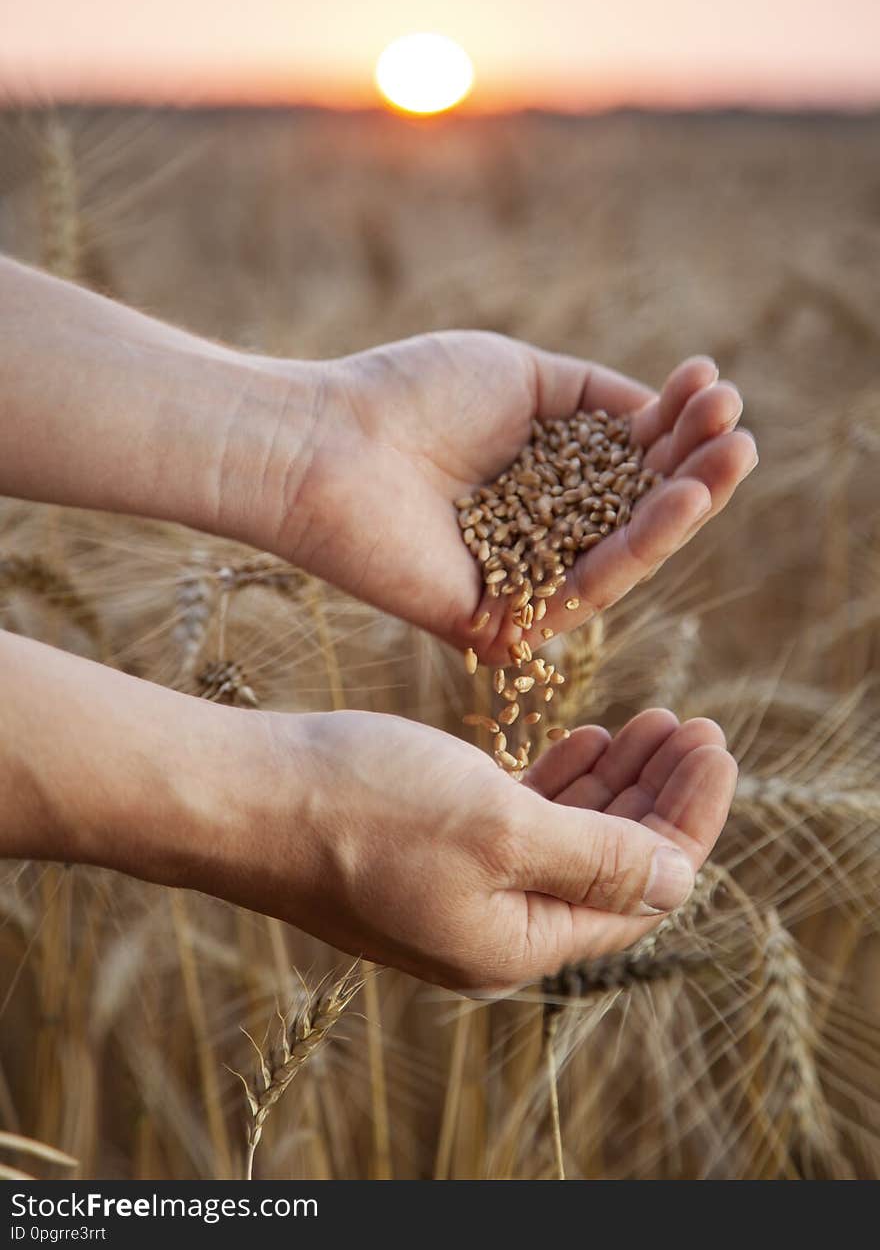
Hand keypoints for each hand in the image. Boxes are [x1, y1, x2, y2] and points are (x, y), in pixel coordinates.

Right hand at [201, 706, 735, 991]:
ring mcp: (456, 892)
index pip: (643, 890)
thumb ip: (598, 856)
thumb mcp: (501, 826)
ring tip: (651, 723)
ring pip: (566, 839)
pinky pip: (517, 825)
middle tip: (695, 726)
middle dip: (660, 796)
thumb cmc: (366, 806)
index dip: (689, 818)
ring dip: (614, 782)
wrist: (244, 796)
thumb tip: (680, 879)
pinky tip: (582, 738)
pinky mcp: (425, 852)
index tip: (717, 744)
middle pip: (610, 865)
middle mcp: (494, 931)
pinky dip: (558, 782)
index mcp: (520, 943)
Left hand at [278, 332, 756, 660]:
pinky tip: (681, 496)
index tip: (711, 380)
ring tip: (734, 454)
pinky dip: (639, 542)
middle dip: (693, 465)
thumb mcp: (523, 375)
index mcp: (540, 475)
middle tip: (740, 427)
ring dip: (686, 503)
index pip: (626, 458)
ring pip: (625, 550)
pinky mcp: (507, 620)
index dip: (674, 423)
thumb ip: (596, 397)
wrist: (327, 443)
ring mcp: (526, 577)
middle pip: (636, 506)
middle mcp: (540, 530)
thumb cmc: (411, 395)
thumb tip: (663, 408)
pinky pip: (587, 586)